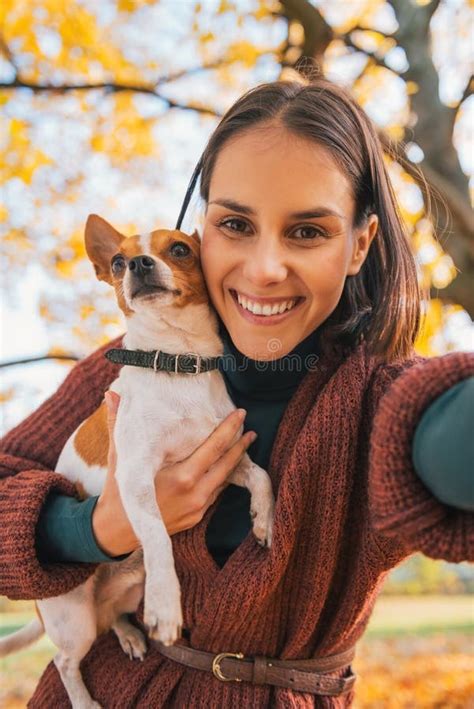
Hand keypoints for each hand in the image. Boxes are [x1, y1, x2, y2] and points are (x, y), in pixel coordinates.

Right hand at [92, 391, 256, 556]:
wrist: (115, 532)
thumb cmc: (118, 492)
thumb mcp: (119, 457)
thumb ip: (119, 424)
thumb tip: (112, 394)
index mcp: (182, 478)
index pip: (214, 448)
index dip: (229, 430)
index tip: (240, 414)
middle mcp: (195, 494)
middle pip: (226, 465)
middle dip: (240, 444)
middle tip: (249, 425)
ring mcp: (198, 509)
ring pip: (223, 480)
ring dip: (234, 461)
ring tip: (242, 442)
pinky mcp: (197, 518)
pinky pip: (215, 493)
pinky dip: (222, 477)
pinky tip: (224, 465)